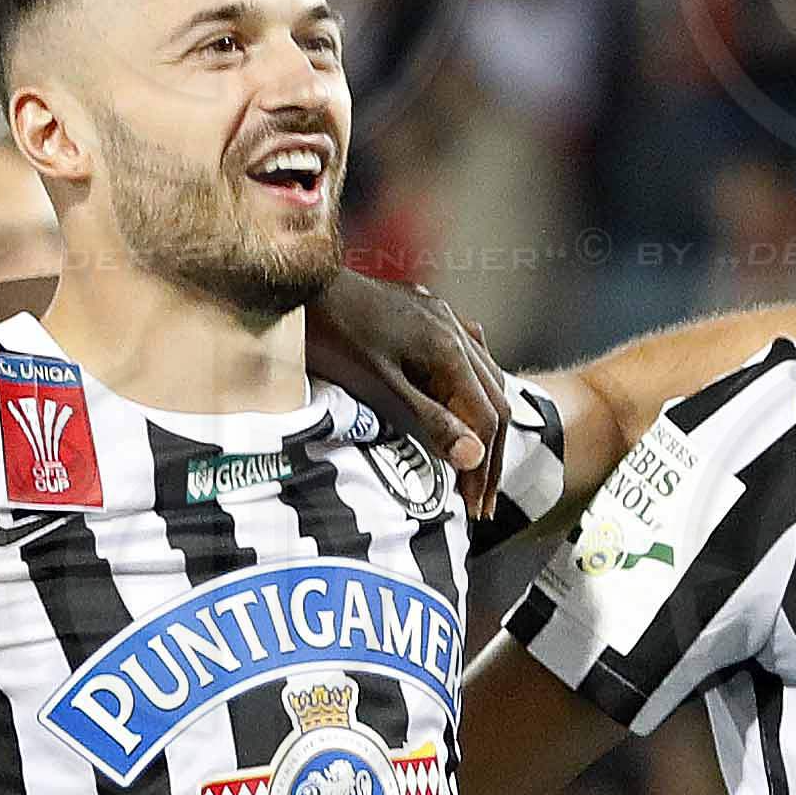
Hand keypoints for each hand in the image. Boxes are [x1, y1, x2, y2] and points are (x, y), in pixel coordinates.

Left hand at [307, 274, 509, 507]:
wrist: (301, 284)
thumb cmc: (332, 338)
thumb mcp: (378, 388)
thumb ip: (428, 421)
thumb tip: (475, 457)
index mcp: (450, 350)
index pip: (486, 419)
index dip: (484, 469)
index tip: (476, 510)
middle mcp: (456, 329)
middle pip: (494, 400)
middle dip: (489, 454)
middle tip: (480, 502)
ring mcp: (443, 317)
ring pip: (485, 376)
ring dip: (484, 422)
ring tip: (477, 463)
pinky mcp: (426, 312)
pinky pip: (466, 353)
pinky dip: (471, 387)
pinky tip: (463, 400)